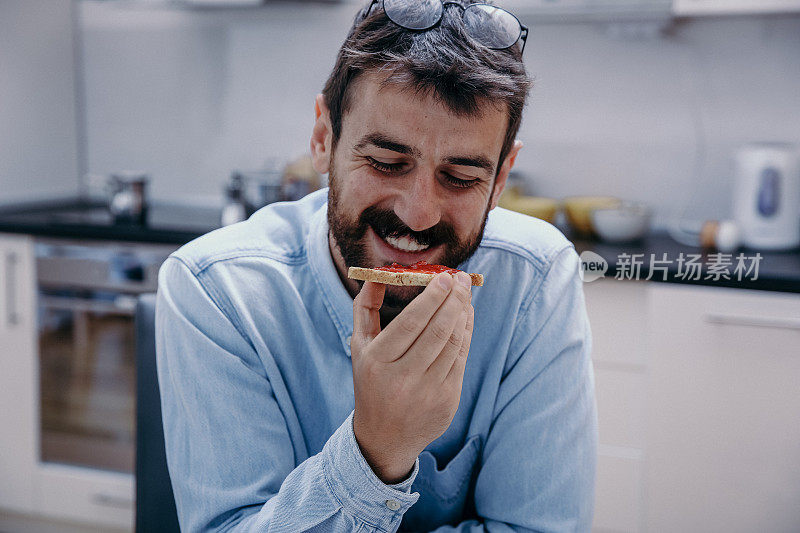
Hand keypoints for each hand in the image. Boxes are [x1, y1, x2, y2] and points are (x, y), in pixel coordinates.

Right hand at [350, 272, 474, 483]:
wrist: (384, 437)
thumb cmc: (372, 380)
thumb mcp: (359, 346)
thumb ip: (365, 308)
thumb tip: (378, 274)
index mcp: (378, 362)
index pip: (410, 324)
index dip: (431, 299)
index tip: (445, 278)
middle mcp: (403, 378)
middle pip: (436, 332)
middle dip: (454, 300)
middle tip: (462, 278)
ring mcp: (428, 391)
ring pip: (453, 344)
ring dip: (463, 314)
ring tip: (465, 294)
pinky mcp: (447, 400)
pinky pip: (462, 359)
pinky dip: (466, 334)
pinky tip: (466, 316)